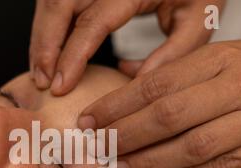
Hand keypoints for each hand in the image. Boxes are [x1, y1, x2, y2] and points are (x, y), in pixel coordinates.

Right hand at [29, 0, 224, 94]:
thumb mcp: (199, 19)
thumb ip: (172, 54)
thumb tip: (132, 85)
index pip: (92, 22)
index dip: (71, 56)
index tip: (61, 86)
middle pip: (59, 5)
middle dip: (44, 47)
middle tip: (42, 82)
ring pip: (51, 2)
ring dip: (41, 38)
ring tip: (41, 72)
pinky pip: (58, 1)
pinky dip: (48, 28)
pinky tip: (49, 51)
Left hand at [78, 39, 240, 167]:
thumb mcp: (222, 55)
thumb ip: (174, 68)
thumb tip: (124, 73)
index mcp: (218, 60)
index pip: (155, 85)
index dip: (116, 105)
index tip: (88, 119)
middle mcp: (234, 89)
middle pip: (168, 116)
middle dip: (125, 135)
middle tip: (96, 147)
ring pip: (191, 146)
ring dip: (149, 161)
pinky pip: (221, 166)